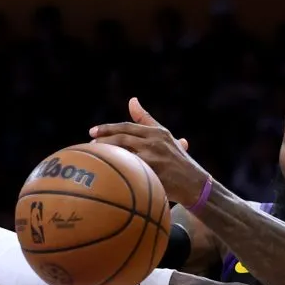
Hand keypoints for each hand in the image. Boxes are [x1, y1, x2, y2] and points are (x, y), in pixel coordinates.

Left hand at [90, 98, 205, 204]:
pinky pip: (131, 169)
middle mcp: (155, 141)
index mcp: (158, 132)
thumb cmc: (178, 160)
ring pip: (125, 151)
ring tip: (94, 156)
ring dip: (107, 152)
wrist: (195, 184)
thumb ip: (146, 119)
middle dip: (103, 139)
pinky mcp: (154, 172)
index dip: (108, 129)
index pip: (127, 127)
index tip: (92, 131)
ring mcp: (155, 157)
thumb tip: (132, 100)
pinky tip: (106, 172)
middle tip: (90, 143)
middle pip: (123, 137)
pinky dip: (117, 168)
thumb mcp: (165, 136)